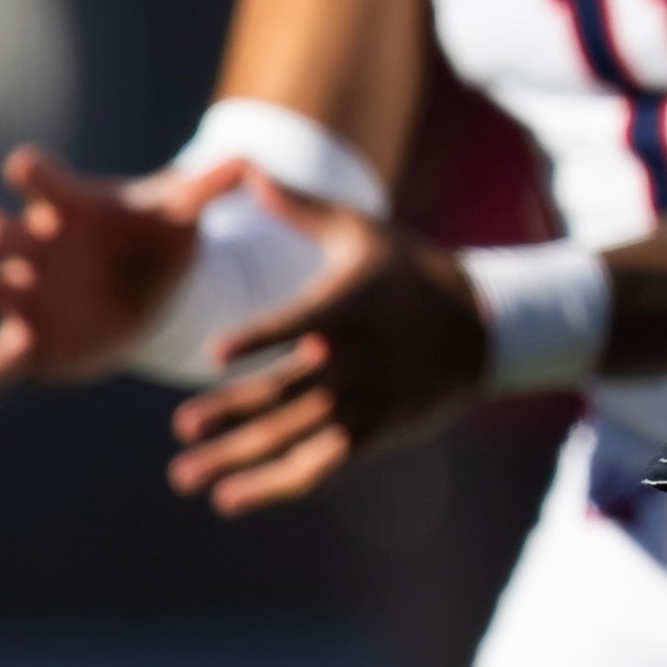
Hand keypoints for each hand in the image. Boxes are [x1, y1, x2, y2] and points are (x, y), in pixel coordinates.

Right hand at [0, 147, 210, 421]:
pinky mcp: (26, 344)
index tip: (26, 166)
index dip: (35, 173)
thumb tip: (247, 162)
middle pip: (0, 235)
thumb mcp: (180, 216)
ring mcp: (22, 296)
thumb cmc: (155, 238)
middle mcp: (32, 249)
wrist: (149, 290)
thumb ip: (205, 193)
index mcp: (68, 209)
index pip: (44, 182)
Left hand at [166, 180, 483, 514]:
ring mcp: (365, 402)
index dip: (258, 339)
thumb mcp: (362, 232)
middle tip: (182, 429)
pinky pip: (321, 466)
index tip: (214, 354)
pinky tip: (231, 499)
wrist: (483, 325)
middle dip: (232, 413)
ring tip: (185, 476)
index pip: (297, 325)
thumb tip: (245, 168)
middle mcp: (355, 360)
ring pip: (295, 439)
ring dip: (239, 461)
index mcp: (347, 308)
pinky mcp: (374, 432)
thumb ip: (299, 208)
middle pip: (286, 393)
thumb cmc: (409, 271)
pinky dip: (276, 487)